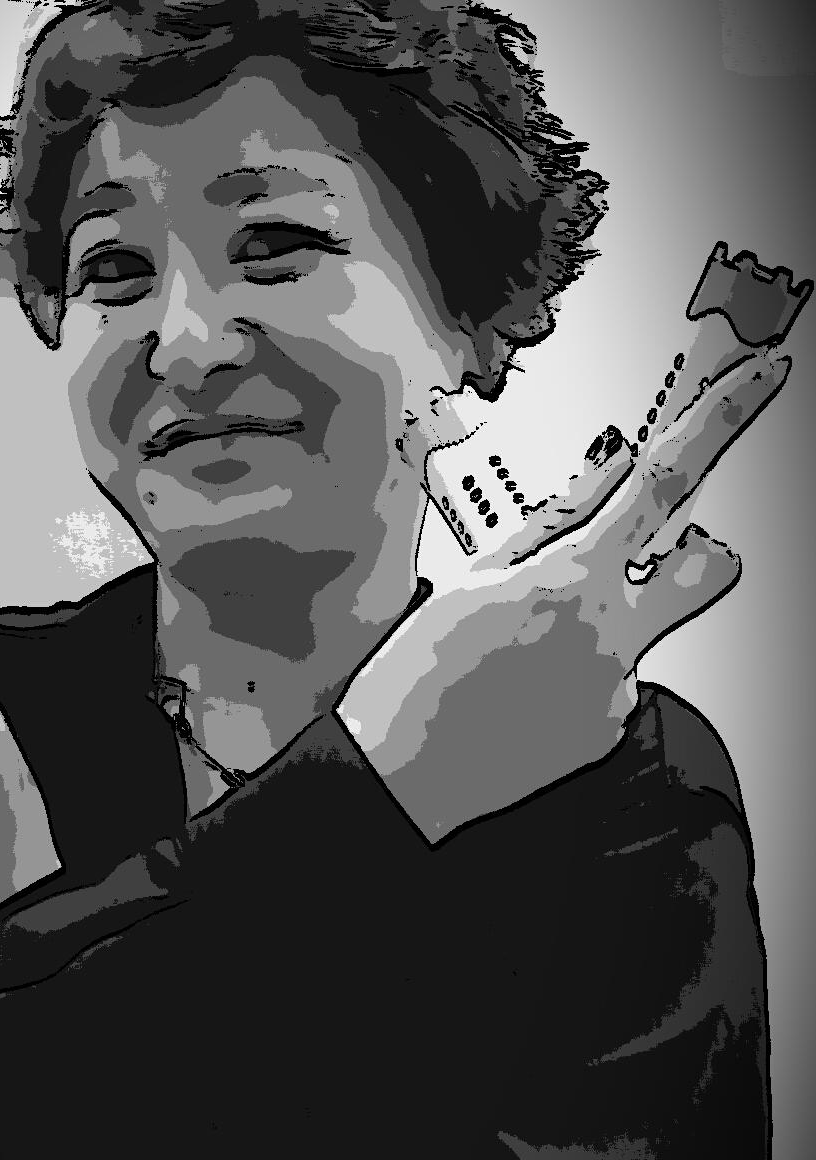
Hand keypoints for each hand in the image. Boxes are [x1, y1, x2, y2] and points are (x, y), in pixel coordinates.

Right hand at [339, 336, 790, 840]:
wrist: (398, 780)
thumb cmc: (417, 678)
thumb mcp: (474, 577)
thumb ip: (554, 519)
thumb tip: (609, 469)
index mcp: (573, 579)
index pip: (666, 481)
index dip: (724, 421)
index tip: (761, 379)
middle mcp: (613, 633)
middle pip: (710, 566)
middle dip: (698, 547)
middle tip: (646, 554)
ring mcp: (618, 686)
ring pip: (644, 626)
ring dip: (607, 622)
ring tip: (529, 652)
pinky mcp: (609, 729)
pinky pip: (610, 679)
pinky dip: (572, 675)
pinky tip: (521, 691)